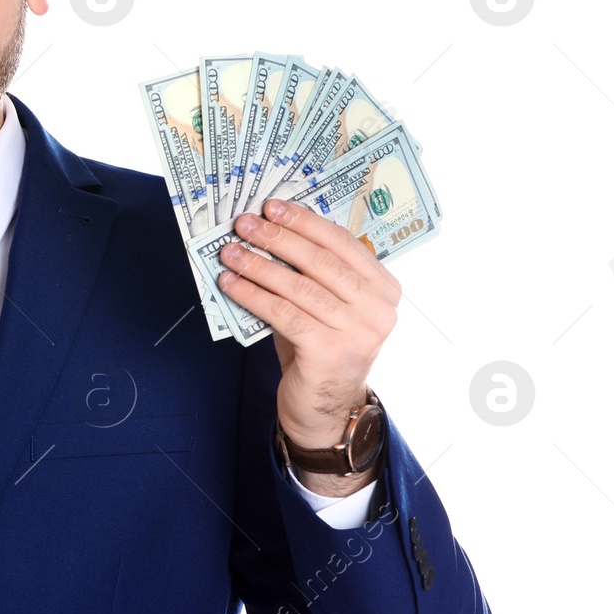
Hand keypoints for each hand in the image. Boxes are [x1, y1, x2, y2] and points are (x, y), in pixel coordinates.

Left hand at [216, 198, 399, 484]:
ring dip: (259, 266)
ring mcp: (359, 332)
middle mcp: (379, 309)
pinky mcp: (332, 352)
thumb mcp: (323, 304)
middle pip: (320, 262)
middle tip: (244, 224)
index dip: (305, 222)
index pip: (343, 243)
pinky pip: (284, 314)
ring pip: (299, 287)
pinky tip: (231, 284)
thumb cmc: (319, 347)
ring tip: (230, 252)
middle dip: (278, 238)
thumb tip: (267, 230)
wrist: (325, 407)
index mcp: (384, 288)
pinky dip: (253, 295)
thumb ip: (310, 272)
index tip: (273, 206)